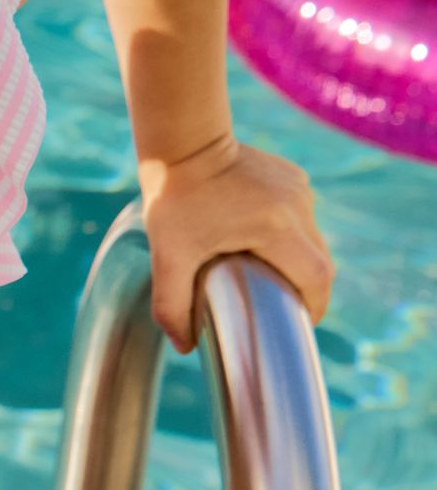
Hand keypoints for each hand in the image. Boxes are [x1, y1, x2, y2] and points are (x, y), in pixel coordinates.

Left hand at [138, 131, 334, 353]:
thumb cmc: (173, 199)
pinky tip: (265, 244)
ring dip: (298, 262)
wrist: (183, 142)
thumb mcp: (167, 257)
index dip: (313, 306)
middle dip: (308, 290)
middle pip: (321, 262)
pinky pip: (302, 217)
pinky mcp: (294, 177)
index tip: (298, 323)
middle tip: (284, 308)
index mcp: (276, 228)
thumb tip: (185, 347)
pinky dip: (291, 237)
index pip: (316, 278)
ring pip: (313, 240)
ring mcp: (299, 188)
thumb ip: (171, 306)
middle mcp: (297, 206)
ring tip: (271, 279)